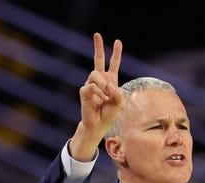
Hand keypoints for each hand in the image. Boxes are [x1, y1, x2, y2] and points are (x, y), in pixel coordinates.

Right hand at [70, 33, 123, 161]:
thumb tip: (109, 85)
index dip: (116, 53)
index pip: (113, 64)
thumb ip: (118, 93)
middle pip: (98, 59)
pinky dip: (98, 93)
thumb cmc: (109, 114)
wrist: (98, 125)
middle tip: (97, 34)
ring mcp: (91, 84)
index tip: (118, 42)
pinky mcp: (84, 91)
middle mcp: (100, 80)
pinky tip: (100, 100)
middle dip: (98, 47)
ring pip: (95, 75)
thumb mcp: (120, 104)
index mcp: (110, 81)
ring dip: (103, 84)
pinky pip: (91, 87)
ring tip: (107, 95)